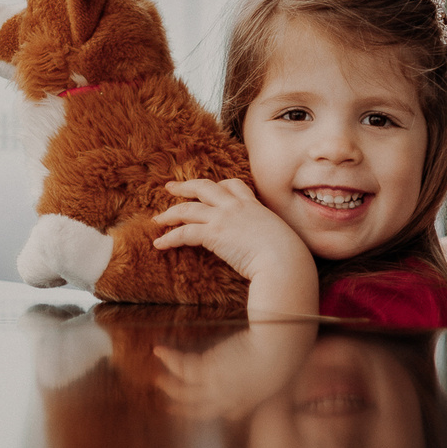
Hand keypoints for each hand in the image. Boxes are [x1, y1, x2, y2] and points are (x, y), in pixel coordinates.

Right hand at [152, 319, 316, 418]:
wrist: (281, 345)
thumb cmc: (286, 347)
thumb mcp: (283, 360)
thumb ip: (276, 363)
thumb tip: (286, 351)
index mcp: (252, 398)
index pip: (232, 412)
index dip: (218, 412)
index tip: (205, 408)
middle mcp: (232, 398)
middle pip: (201, 410)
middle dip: (184, 408)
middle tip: (169, 407)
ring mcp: (219, 386)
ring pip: (186, 392)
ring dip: (169, 386)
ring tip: (157, 379)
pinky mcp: (209, 370)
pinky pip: (182, 367)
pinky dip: (169, 359)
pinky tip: (159, 350)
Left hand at [154, 177, 317, 320]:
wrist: (286, 262)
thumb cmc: (289, 258)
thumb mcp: (281, 239)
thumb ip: (270, 238)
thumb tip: (272, 251)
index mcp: (254, 206)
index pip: (234, 184)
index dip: (218, 185)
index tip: (208, 188)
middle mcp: (237, 207)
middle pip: (205, 187)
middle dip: (185, 186)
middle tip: (170, 187)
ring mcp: (224, 218)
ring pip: (189, 208)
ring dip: (170, 213)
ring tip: (157, 219)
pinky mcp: (214, 233)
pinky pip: (184, 232)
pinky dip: (169, 238)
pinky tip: (159, 244)